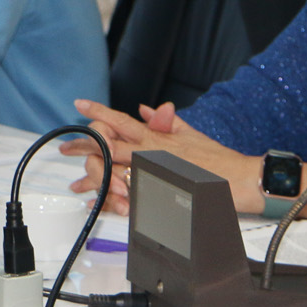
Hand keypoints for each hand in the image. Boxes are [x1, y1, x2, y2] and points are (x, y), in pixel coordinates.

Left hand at [62, 99, 258, 214]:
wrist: (240, 180)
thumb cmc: (219, 160)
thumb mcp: (192, 134)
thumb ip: (168, 123)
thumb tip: (150, 110)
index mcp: (159, 137)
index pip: (123, 120)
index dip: (99, 112)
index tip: (80, 104)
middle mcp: (151, 153)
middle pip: (109, 144)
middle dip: (85, 144)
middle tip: (66, 146)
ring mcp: (152, 174)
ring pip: (113, 172)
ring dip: (93, 176)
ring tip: (78, 183)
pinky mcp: (157, 195)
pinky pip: (125, 197)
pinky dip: (109, 199)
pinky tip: (97, 201)